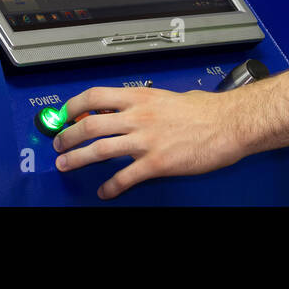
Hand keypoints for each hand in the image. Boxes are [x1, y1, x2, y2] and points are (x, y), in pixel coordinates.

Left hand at [52, 85, 249, 198]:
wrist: (229, 124)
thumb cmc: (206, 110)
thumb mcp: (170, 96)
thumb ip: (147, 103)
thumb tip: (132, 108)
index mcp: (141, 97)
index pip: (95, 96)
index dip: (74, 106)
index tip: (65, 114)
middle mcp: (138, 116)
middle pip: (90, 125)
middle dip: (68, 136)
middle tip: (59, 144)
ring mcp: (146, 140)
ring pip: (99, 149)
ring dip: (77, 159)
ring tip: (66, 165)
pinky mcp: (156, 163)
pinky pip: (124, 177)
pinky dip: (110, 187)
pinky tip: (104, 192)